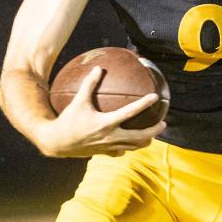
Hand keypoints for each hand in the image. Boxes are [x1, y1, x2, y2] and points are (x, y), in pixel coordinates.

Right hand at [37, 67, 166, 157]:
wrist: (56, 143)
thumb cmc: (67, 120)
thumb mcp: (78, 101)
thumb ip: (89, 84)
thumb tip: (98, 68)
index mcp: (106, 123)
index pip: (130, 113)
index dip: (143, 104)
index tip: (155, 97)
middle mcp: (110, 137)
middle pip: (138, 136)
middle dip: (153, 131)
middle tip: (164, 123)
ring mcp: (108, 147)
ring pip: (132, 147)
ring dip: (144, 141)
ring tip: (153, 136)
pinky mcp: (103, 153)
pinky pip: (120, 152)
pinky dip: (128, 148)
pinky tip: (130, 144)